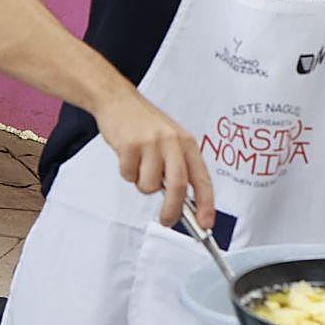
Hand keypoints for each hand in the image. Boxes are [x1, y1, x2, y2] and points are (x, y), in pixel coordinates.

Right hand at [93, 89, 213, 228]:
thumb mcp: (170, 141)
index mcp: (187, 143)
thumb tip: (182, 203)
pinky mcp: (130, 145)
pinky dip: (126, 173)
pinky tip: (127, 156)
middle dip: (172, 210)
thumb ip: (177, 168)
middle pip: (178, 186)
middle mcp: (172, 142)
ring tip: (138, 165)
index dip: (206, 204)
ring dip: (141, 184)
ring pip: (148, 185)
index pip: (202, 179)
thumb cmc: (145, 124)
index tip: (206, 224)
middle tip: (166, 220)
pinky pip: (128, 175)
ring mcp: (151, 143)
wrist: (118, 101)